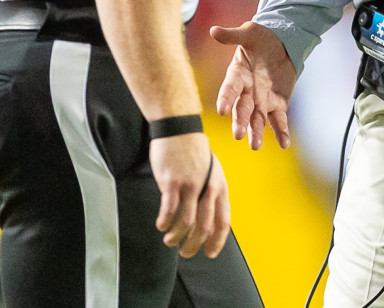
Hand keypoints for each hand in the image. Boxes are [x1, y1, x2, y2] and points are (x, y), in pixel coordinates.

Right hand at [150, 132, 230, 258]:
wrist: (179, 129)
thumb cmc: (193, 152)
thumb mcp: (211, 171)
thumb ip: (210, 194)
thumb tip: (207, 220)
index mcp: (220, 186)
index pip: (223, 221)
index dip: (217, 241)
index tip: (209, 253)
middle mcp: (208, 187)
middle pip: (204, 226)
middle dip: (194, 245)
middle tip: (185, 252)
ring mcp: (190, 184)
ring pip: (186, 222)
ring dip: (177, 236)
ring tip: (170, 240)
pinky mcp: (172, 181)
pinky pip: (169, 209)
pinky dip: (164, 222)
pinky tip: (161, 225)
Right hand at [211, 21, 297, 149]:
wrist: (281, 44)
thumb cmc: (261, 38)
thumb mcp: (249, 33)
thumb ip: (232, 35)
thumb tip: (213, 30)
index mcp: (237, 75)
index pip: (229, 88)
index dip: (225, 98)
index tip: (221, 111)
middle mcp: (247, 91)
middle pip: (242, 108)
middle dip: (240, 121)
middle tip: (238, 135)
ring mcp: (262, 100)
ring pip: (258, 118)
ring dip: (257, 132)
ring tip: (255, 146)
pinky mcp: (277, 104)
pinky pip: (278, 120)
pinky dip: (281, 132)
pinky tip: (284, 144)